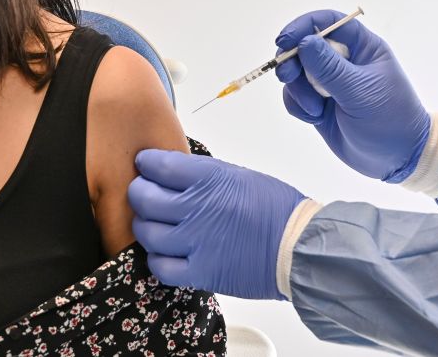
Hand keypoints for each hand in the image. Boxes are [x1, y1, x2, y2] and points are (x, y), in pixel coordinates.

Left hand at [128, 150, 305, 299]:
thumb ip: (203, 174)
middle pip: (144, 198)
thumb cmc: (275, 209)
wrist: (298, 247)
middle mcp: (197, 207)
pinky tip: (165, 253)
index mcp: (209, 178)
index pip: (158, 165)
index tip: (145, 166)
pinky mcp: (201, 272)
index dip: (146, 164)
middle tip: (143, 193)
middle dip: (138, 193)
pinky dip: (157, 259)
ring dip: (145, 226)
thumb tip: (173, 172)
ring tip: (153, 224)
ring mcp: (196, 242)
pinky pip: (161, 267)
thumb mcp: (239, 175)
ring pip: (147, 233)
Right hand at [276, 9, 430, 181]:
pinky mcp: (319, 104)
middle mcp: (344, 61)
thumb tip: (304, 41)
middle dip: (292, 60)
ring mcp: (330, 83)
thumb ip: (330, 68)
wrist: (397, 160)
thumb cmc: (390, 120)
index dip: (303, 26)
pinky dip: (298, 105)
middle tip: (287, 76)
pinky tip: (314, 117)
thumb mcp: (360, 92)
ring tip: (315, 109)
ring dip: (298, 90)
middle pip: (305, 46)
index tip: (284, 41)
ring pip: (297, 73)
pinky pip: (295, 95)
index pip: (328, 22)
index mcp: (362, 48)